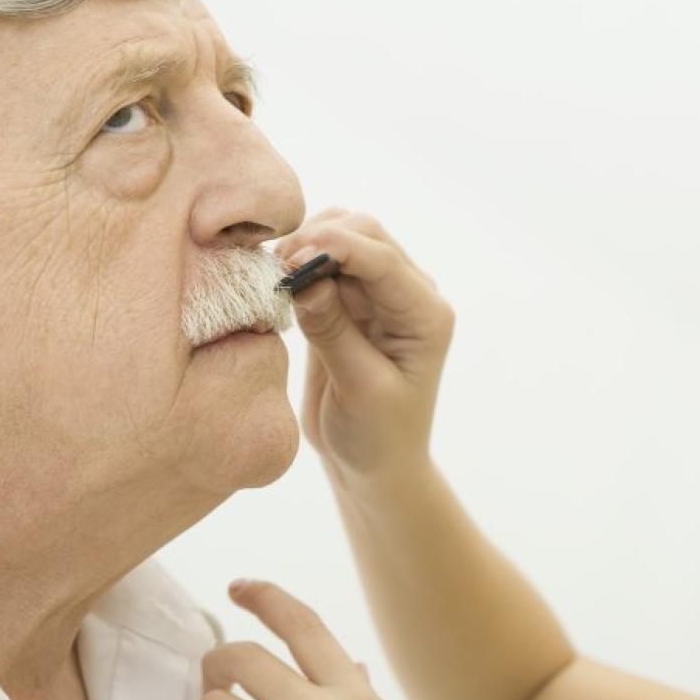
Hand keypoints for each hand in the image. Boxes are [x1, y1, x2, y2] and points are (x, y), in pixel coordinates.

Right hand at [273, 211, 454, 480]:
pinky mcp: (349, 302)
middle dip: (319, 240)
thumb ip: (334, 333)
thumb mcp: (359, 389)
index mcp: (425, 314)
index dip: (335, 248)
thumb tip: (306, 279)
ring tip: (274, 276)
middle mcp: (408, 295)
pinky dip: (299, 263)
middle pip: (364, 234)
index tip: (290, 260)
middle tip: (275, 270)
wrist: (374, 465)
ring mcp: (379, 295)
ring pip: (342, 239)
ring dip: (306, 246)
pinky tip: (278, 284)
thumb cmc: (377, 437)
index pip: (382, 259)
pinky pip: (323, 263)